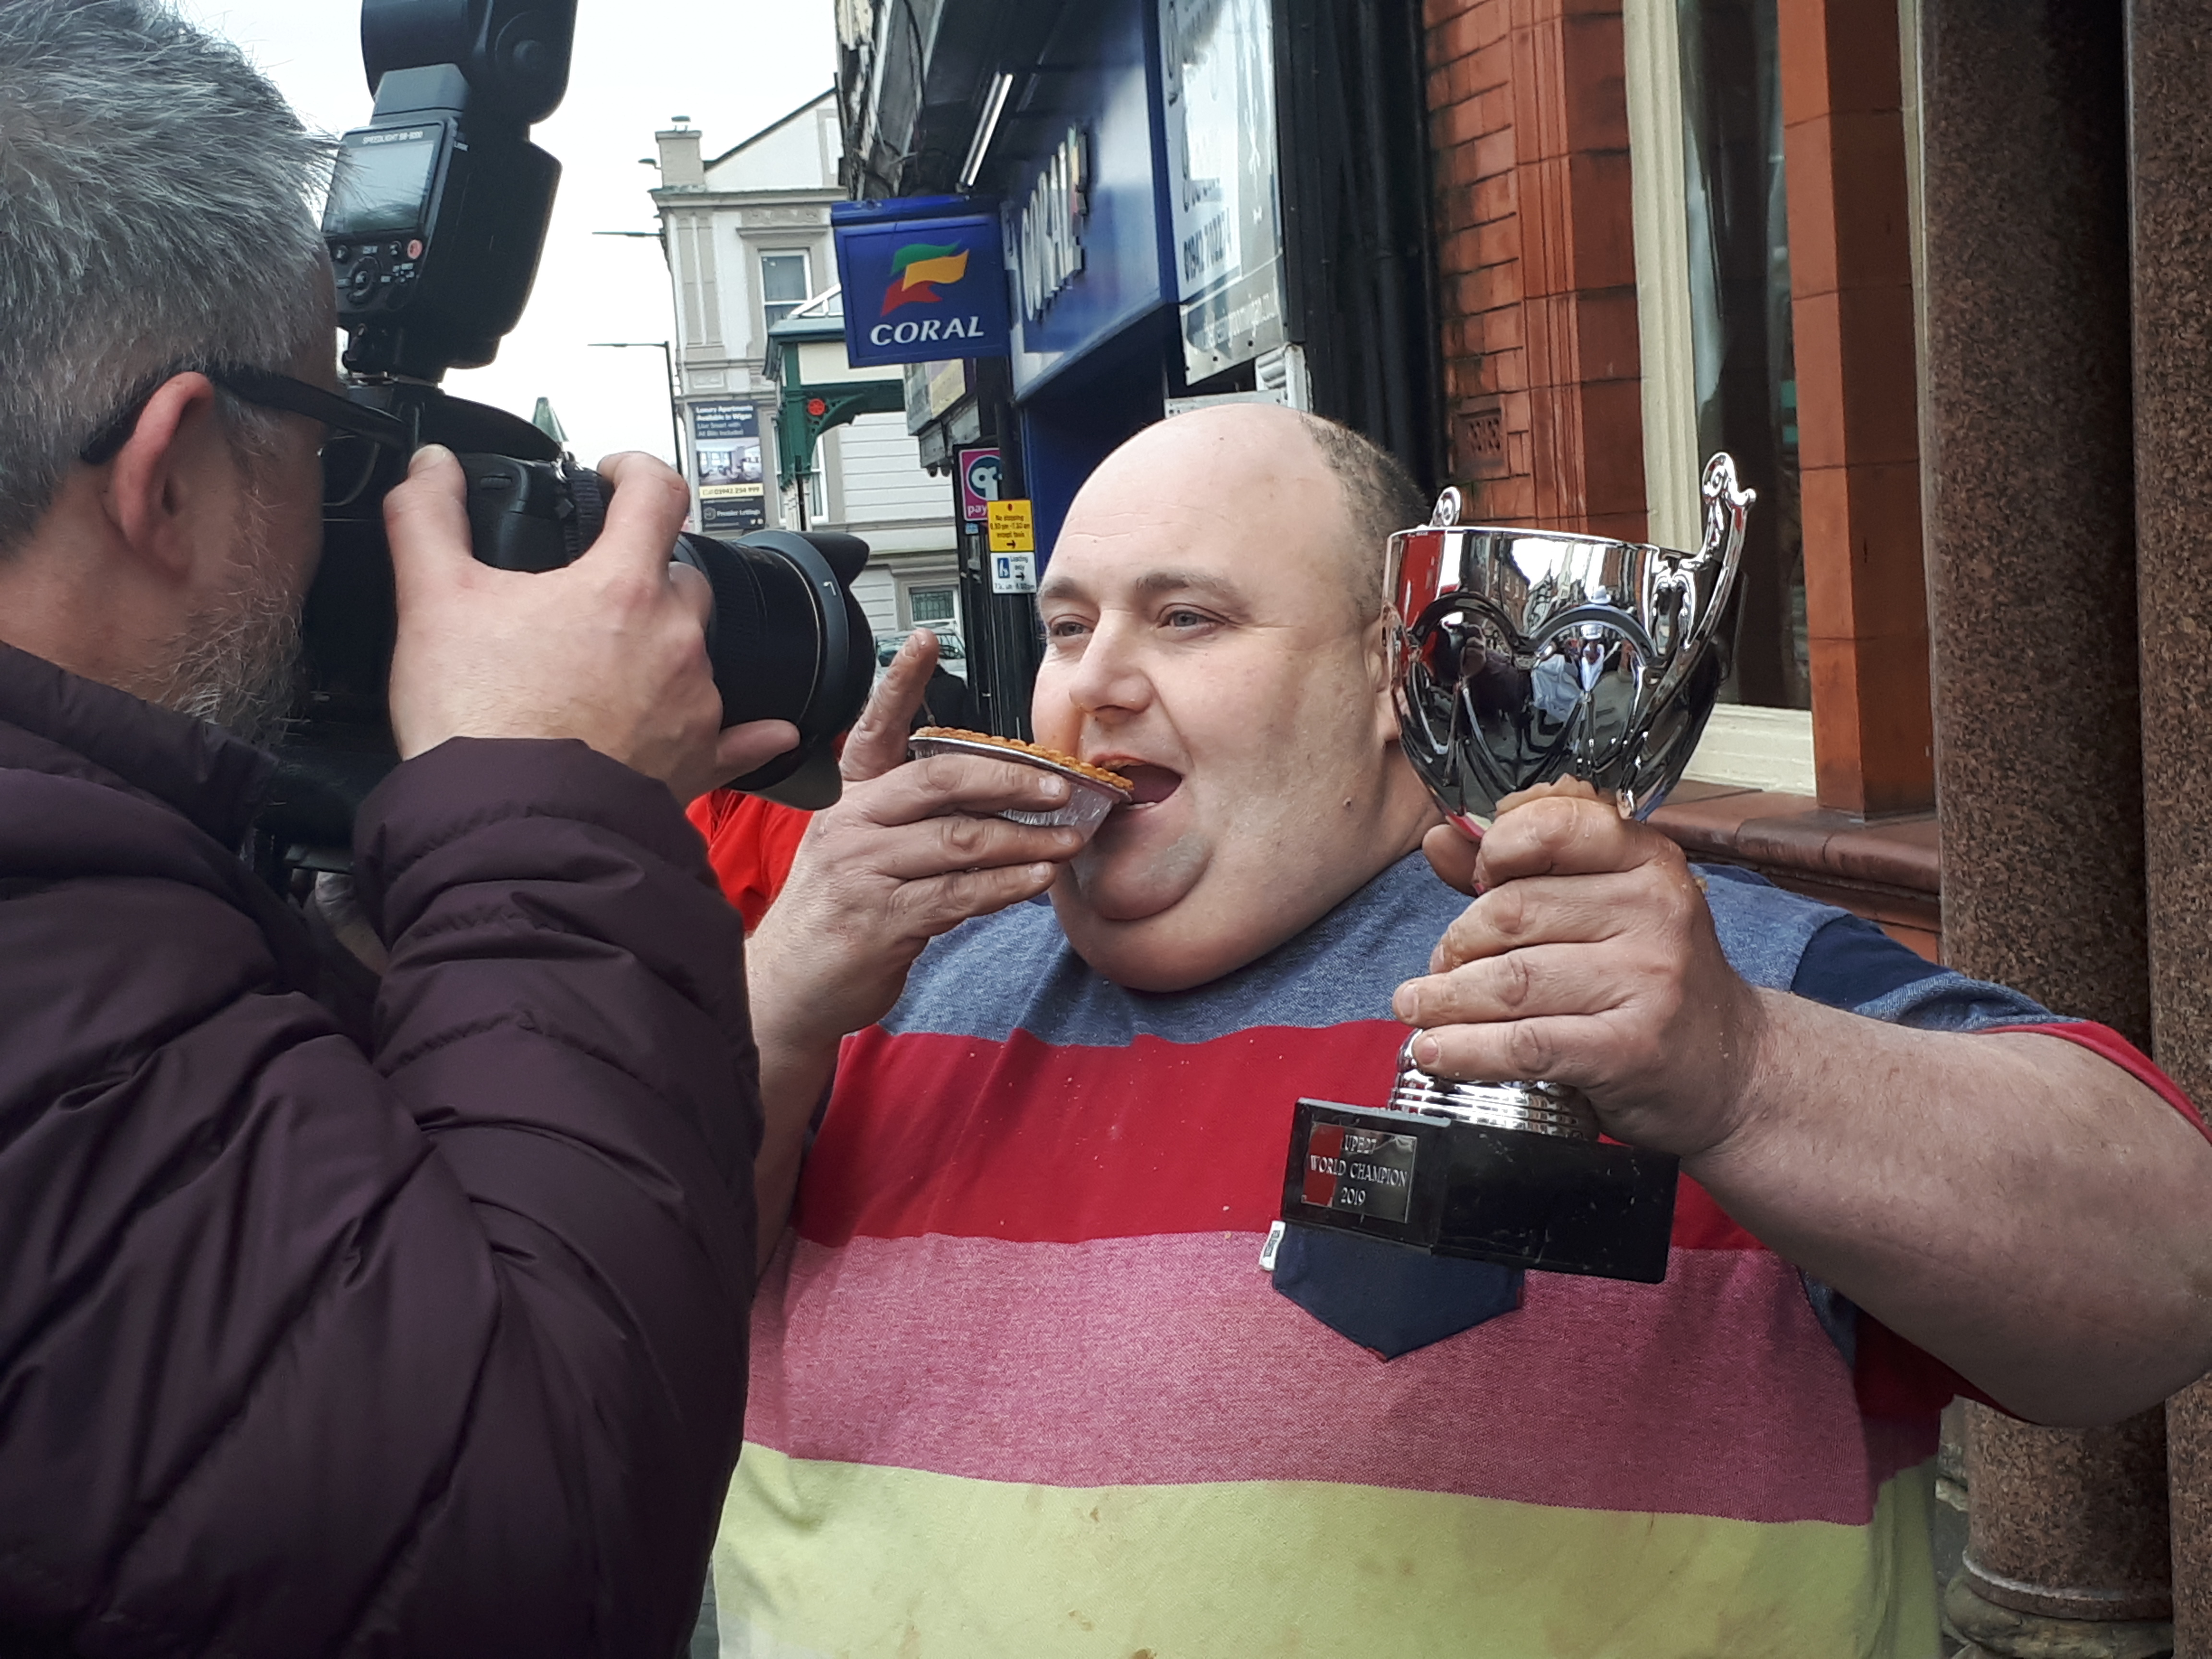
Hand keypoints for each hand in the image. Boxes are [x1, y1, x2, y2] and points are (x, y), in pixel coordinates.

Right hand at [384, 447, 797, 800]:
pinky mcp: (698, 761)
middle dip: (641, 577)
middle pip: (678, 579)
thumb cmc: (479, 721)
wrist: (507, 825)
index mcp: (622, 587)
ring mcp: (694, 702)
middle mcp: (675, 640)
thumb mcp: (433, 601)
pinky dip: (748, 734)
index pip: (657, 492)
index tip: (617, 477)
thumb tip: (430, 468)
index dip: (636, 471)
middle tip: (593, 596)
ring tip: (606, 671)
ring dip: (662, 650)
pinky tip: (768, 731)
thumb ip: (429, 519)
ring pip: (694, 654)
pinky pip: (738, 741)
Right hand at [747, 630, 1087, 1051]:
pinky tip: (1036, 879)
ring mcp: (864, 872)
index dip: (899, 684)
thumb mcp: (861, 849)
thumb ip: (913, 818)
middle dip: (1009, 781)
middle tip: (1059, 786)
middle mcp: (852, 825)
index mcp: (848, 799)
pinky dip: (1005, 886)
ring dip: (1024, 840)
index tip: (926, 641)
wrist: (790, 986)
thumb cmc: (839, 913)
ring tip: (1068, 840)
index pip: (874, 729)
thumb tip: (995, 797)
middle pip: (940, 782)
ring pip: (960, 840)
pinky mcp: (881, 920)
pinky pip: (959, 894)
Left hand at [1389, 779, 1767, 1156]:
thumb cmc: (1651, 983)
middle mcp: (1655, 912)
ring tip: (1416, 1008)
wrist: (1731, 1070)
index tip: (1475, 881)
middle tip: (1438, 967)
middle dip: (1457, 943)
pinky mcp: (1629, 1049)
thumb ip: (1522, 874)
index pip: (1554, 826)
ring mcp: (1647, 981)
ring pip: (1510, 980)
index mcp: (1647, 862)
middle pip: (1513, 913)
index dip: (1495, 849)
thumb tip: (1440, 839)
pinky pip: (1524, 1043)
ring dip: (1444, 999)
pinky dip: (1466, 1050)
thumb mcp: (1604, 912)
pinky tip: (1434, 1051)